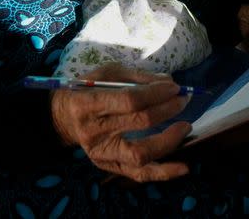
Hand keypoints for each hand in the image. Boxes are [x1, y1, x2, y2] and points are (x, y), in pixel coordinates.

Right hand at [50, 63, 191, 181]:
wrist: (64, 118)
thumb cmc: (87, 89)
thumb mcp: (107, 74)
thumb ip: (138, 77)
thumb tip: (169, 82)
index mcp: (88, 104)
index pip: (129, 100)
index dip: (156, 93)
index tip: (174, 87)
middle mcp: (94, 132)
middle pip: (139, 123)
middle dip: (167, 109)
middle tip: (182, 100)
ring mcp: (102, 154)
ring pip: (141, 154)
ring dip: (169, 140)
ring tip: (185, 126)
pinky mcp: (110, 167)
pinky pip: (140, 174)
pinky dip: (164, 172)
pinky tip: (183, 167)